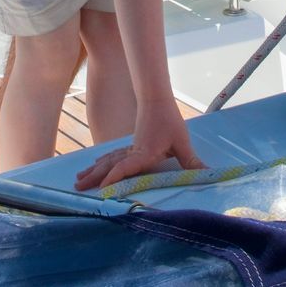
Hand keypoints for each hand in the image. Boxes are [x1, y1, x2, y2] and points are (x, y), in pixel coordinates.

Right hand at [73, 109, 202, 190]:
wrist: (156, 97)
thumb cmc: (169, 119)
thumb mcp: (182, 142)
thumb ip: (191, 162)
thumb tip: (208, 174)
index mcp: (144, 153)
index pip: (127, 167)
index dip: (115, 178)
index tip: (102, 188)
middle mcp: (133, 152)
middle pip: (110, 166)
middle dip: (94, 178)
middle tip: (77, 188)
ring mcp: (129, 148)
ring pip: (108, 161)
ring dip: (94, 171)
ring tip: (78, 180)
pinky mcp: (130, 144)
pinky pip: (111, 156)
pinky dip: (102, 163)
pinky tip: (95, 165)